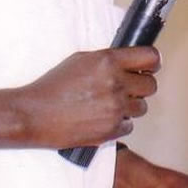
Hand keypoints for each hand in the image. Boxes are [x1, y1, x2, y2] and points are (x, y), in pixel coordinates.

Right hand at [20, 47, 160, 147]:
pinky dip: (119, 124)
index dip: (152, 62)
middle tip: (128, 88)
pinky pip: (129, 126)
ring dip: (130, 106)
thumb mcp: (80, 60)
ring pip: (142, 107)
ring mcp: (115, 108)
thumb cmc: (53, 86)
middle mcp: (115, 83)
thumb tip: (131, 61)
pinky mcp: (111, 130)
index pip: (150, 57)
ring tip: (110, 105)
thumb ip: (108, 59)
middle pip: (151, 85)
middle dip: (141, 86)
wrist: (34, 115)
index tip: (149, 66)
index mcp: (108, 61)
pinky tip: (102, 118)